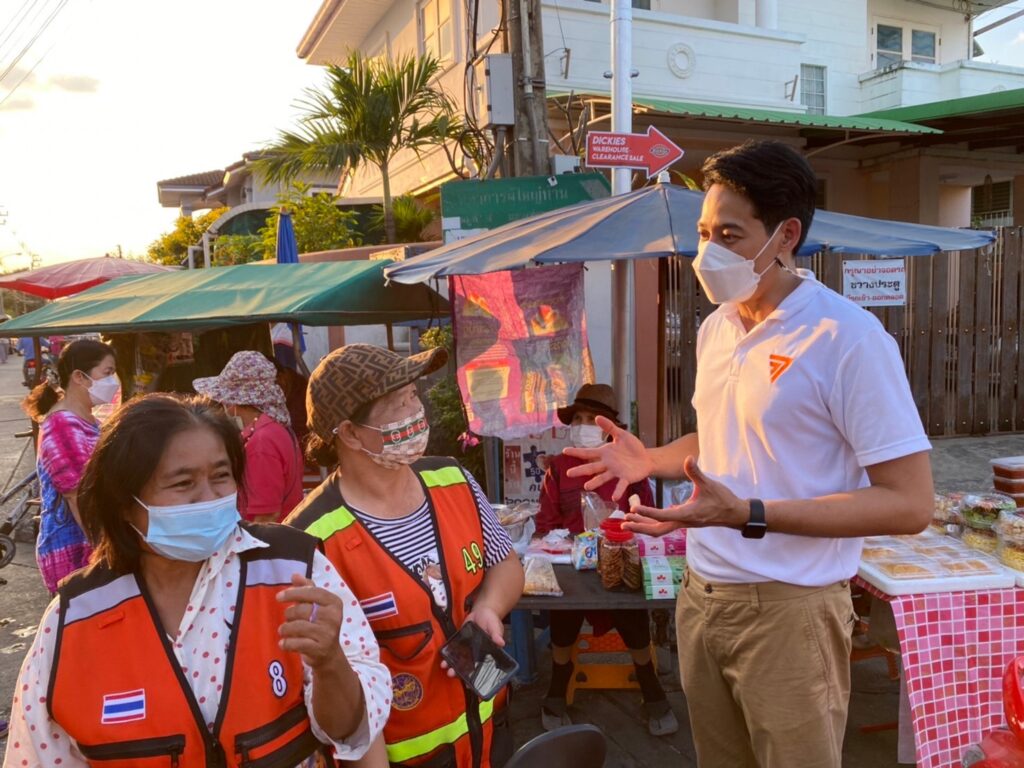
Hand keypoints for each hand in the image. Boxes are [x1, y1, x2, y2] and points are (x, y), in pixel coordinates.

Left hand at [277, 573, 345, 669]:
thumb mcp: (317, 605)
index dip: (294, 593)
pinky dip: (286, 643)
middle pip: (302, 609)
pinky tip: (284, 643)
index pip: (312, 592)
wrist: (328, 654)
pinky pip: (296, 643)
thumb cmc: (320, 624)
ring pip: (296, 626)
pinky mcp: (319, 649)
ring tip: (284, 630)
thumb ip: (307, 588)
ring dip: (285, 628)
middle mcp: (333, 617)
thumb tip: (294, 575)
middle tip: (288, 619)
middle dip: (289, 614)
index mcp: (334, 602)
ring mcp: (327, 634)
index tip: (279, 597)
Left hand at [441, 606, 504, 678]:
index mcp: (486, 652)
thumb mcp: (495, 626)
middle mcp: (476, 653)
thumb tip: (501, 643)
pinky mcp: (460, 641)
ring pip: (459, 659)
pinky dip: (448, 653)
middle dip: (458, 671)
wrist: (482, 611)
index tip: (467, 680)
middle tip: (451, 673)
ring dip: (451, 663)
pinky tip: (443, 655)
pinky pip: (454, 649)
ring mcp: (467, 648)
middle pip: (467, 665)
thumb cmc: (491, 620)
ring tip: (444, 666)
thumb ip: (496, 634)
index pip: (480, 666)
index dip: (474, 674)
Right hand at [562, 415, 653, 500]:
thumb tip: (597, 417)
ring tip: (586, 487)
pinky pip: (621, 484)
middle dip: (580, 470)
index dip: (576, 452)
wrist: (646, 458)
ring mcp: (616, 472)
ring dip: (595, 482)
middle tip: (568, 473)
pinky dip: (618, 490)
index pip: (587, 452)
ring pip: (603, 477)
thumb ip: (609, 427)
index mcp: (604, 453)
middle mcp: (607, 464)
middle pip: (591, 467)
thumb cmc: (632, 447)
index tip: (564, 451)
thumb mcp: (621, 434)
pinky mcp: (626, 478)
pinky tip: (614, 497)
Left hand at [625, 456, 747, 529]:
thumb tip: (688, 458)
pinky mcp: (683, 521)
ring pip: (659, 529)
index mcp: (687, 514)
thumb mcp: (709, 484)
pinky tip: (641, 517)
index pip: (662, 516)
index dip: (647, 512)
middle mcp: (682, 521)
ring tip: (626, 521)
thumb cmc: (722, 499)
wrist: (734, 513)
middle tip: (623, 523)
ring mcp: (682, 523)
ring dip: (643, 526)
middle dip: (639, 527)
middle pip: (657, 530)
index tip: (633, 508)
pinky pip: (663, 525)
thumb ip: (696, 472)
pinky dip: (651, 522)